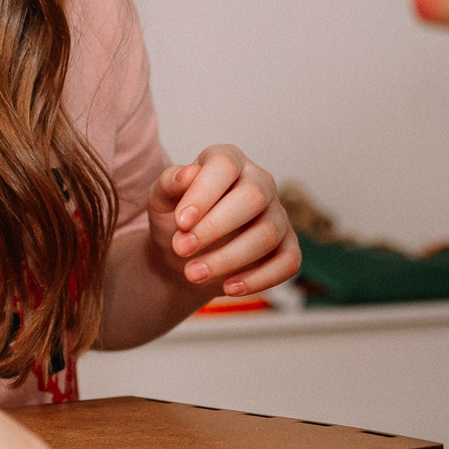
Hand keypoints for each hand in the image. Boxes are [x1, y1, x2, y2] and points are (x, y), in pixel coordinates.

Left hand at [152, 144, 298, 296]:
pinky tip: (229, 288)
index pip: (224, 165)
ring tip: (192, 274)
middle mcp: (259, 182)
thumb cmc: (174, 219)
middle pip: (253, 197)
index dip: (204, 193)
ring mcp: (277, 214)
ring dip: (228, 258)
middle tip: (181, 249)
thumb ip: (169, 183)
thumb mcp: (160, 200)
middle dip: (215, 227)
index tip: (181, 222)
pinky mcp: (287, 247)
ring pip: (267, 234)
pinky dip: (259, 279)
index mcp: (227, 161)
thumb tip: (188, 174)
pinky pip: (288, 262)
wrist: (182, 256)